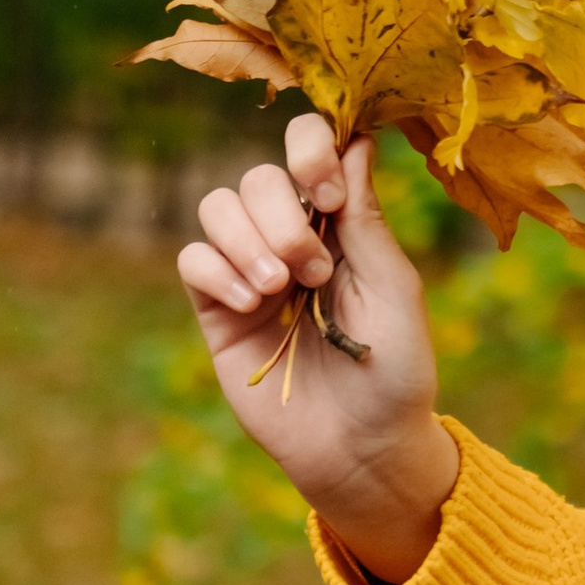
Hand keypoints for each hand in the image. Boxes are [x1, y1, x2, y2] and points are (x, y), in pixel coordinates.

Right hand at [176, 119, 454, 584]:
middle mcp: (291, 237)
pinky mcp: (218, 312)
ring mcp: (251, 272)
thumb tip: (359, 138)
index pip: (310, 149)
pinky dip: (219, 271)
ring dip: (248, 239)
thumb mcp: (392, 287)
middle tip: (314, 271)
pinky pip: (193, 260)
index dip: (309, 151)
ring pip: (217, 207)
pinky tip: (253, 303)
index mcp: (341, 223)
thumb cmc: (392, 367)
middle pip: (258, 178)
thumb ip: (365, 218)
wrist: (362, 446)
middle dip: (283, 215)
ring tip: (280, 288)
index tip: (328, 195)